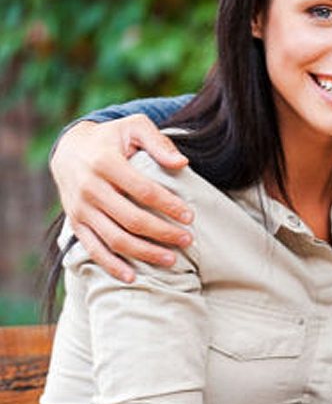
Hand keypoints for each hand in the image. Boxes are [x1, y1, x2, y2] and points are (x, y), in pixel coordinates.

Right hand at [50, 117, 193, 281]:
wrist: (69, 149)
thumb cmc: (111, 138)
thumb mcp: (135, 127)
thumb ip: (159, 142)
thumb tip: (182, 163)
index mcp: (105, 163)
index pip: (143, 190)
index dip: (169, 205)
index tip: (191, 216)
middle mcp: (89, 188)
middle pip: (131, 219)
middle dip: (162, 233)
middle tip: (188, 240)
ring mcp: (80, 209)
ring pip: (114, 238)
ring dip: (144, 252)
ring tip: (172, 259)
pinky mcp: (76, 223)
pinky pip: (93, 249)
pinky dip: (111, 265)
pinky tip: (133, 277)